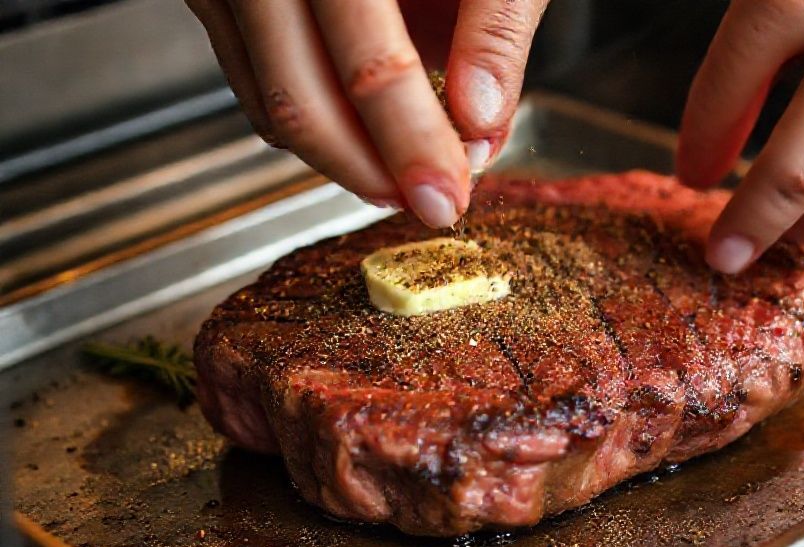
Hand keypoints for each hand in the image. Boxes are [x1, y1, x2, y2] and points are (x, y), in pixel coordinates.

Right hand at [186, 0, 548, 227]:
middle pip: (295, 101)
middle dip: (366, 171)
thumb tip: (482, 126)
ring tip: (398, 174)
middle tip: (423, 203)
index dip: (412, 147)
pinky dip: (306, 112)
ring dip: (335, 154)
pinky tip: (359, 129)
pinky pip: (250, 72)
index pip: (368, 66)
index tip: (447, 198)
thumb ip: (492, 26)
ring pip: (265, 98)